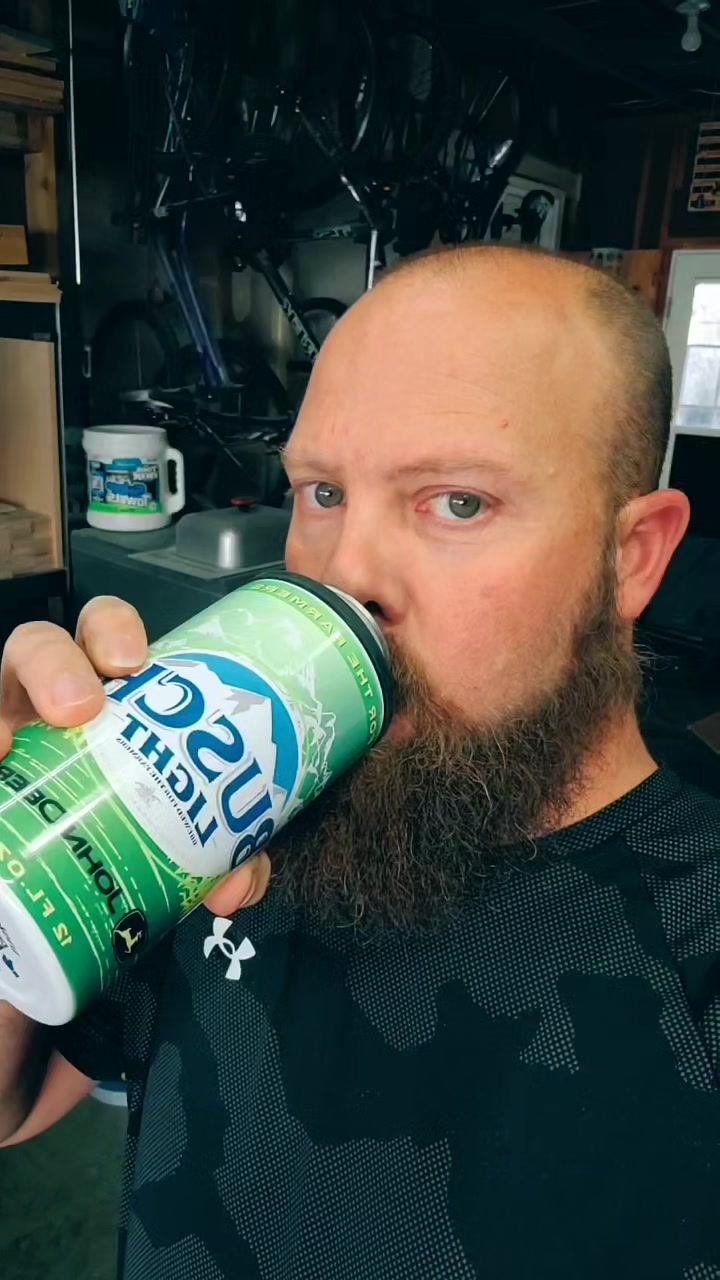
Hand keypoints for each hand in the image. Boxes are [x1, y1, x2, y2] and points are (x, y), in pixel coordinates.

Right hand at [0, 596, 270, 916]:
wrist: (62, 883)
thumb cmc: (135, 830)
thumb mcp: (181, 830)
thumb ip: (221, 852)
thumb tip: (236, 886)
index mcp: (109, 696)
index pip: (105, 632)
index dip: (114, 630)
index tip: (132, 662)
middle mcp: (48, 702)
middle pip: (40, 647)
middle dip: (57, 664)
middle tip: (81, 708)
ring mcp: (12, 729)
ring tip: (5, 745)